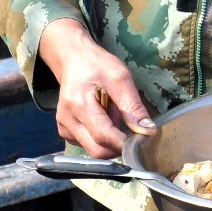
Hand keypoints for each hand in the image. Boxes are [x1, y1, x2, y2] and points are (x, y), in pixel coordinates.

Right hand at [38, 18, 155, 158]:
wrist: (74, 60)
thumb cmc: (98, 65)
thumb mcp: (121, 78)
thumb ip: (133, 107)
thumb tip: (148, 131)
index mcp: (79, 104)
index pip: (104, 136)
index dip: (125, 143)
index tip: (141, 140)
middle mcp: (67, 119)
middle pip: (97, 150)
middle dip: (118, 146)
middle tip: (132, 131)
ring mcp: (64, 127)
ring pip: (93, 150)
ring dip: (110, 141)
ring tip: (113, 117)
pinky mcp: (65, 132)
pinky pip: (87, 145)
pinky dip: (100, 138)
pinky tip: (103, 120)